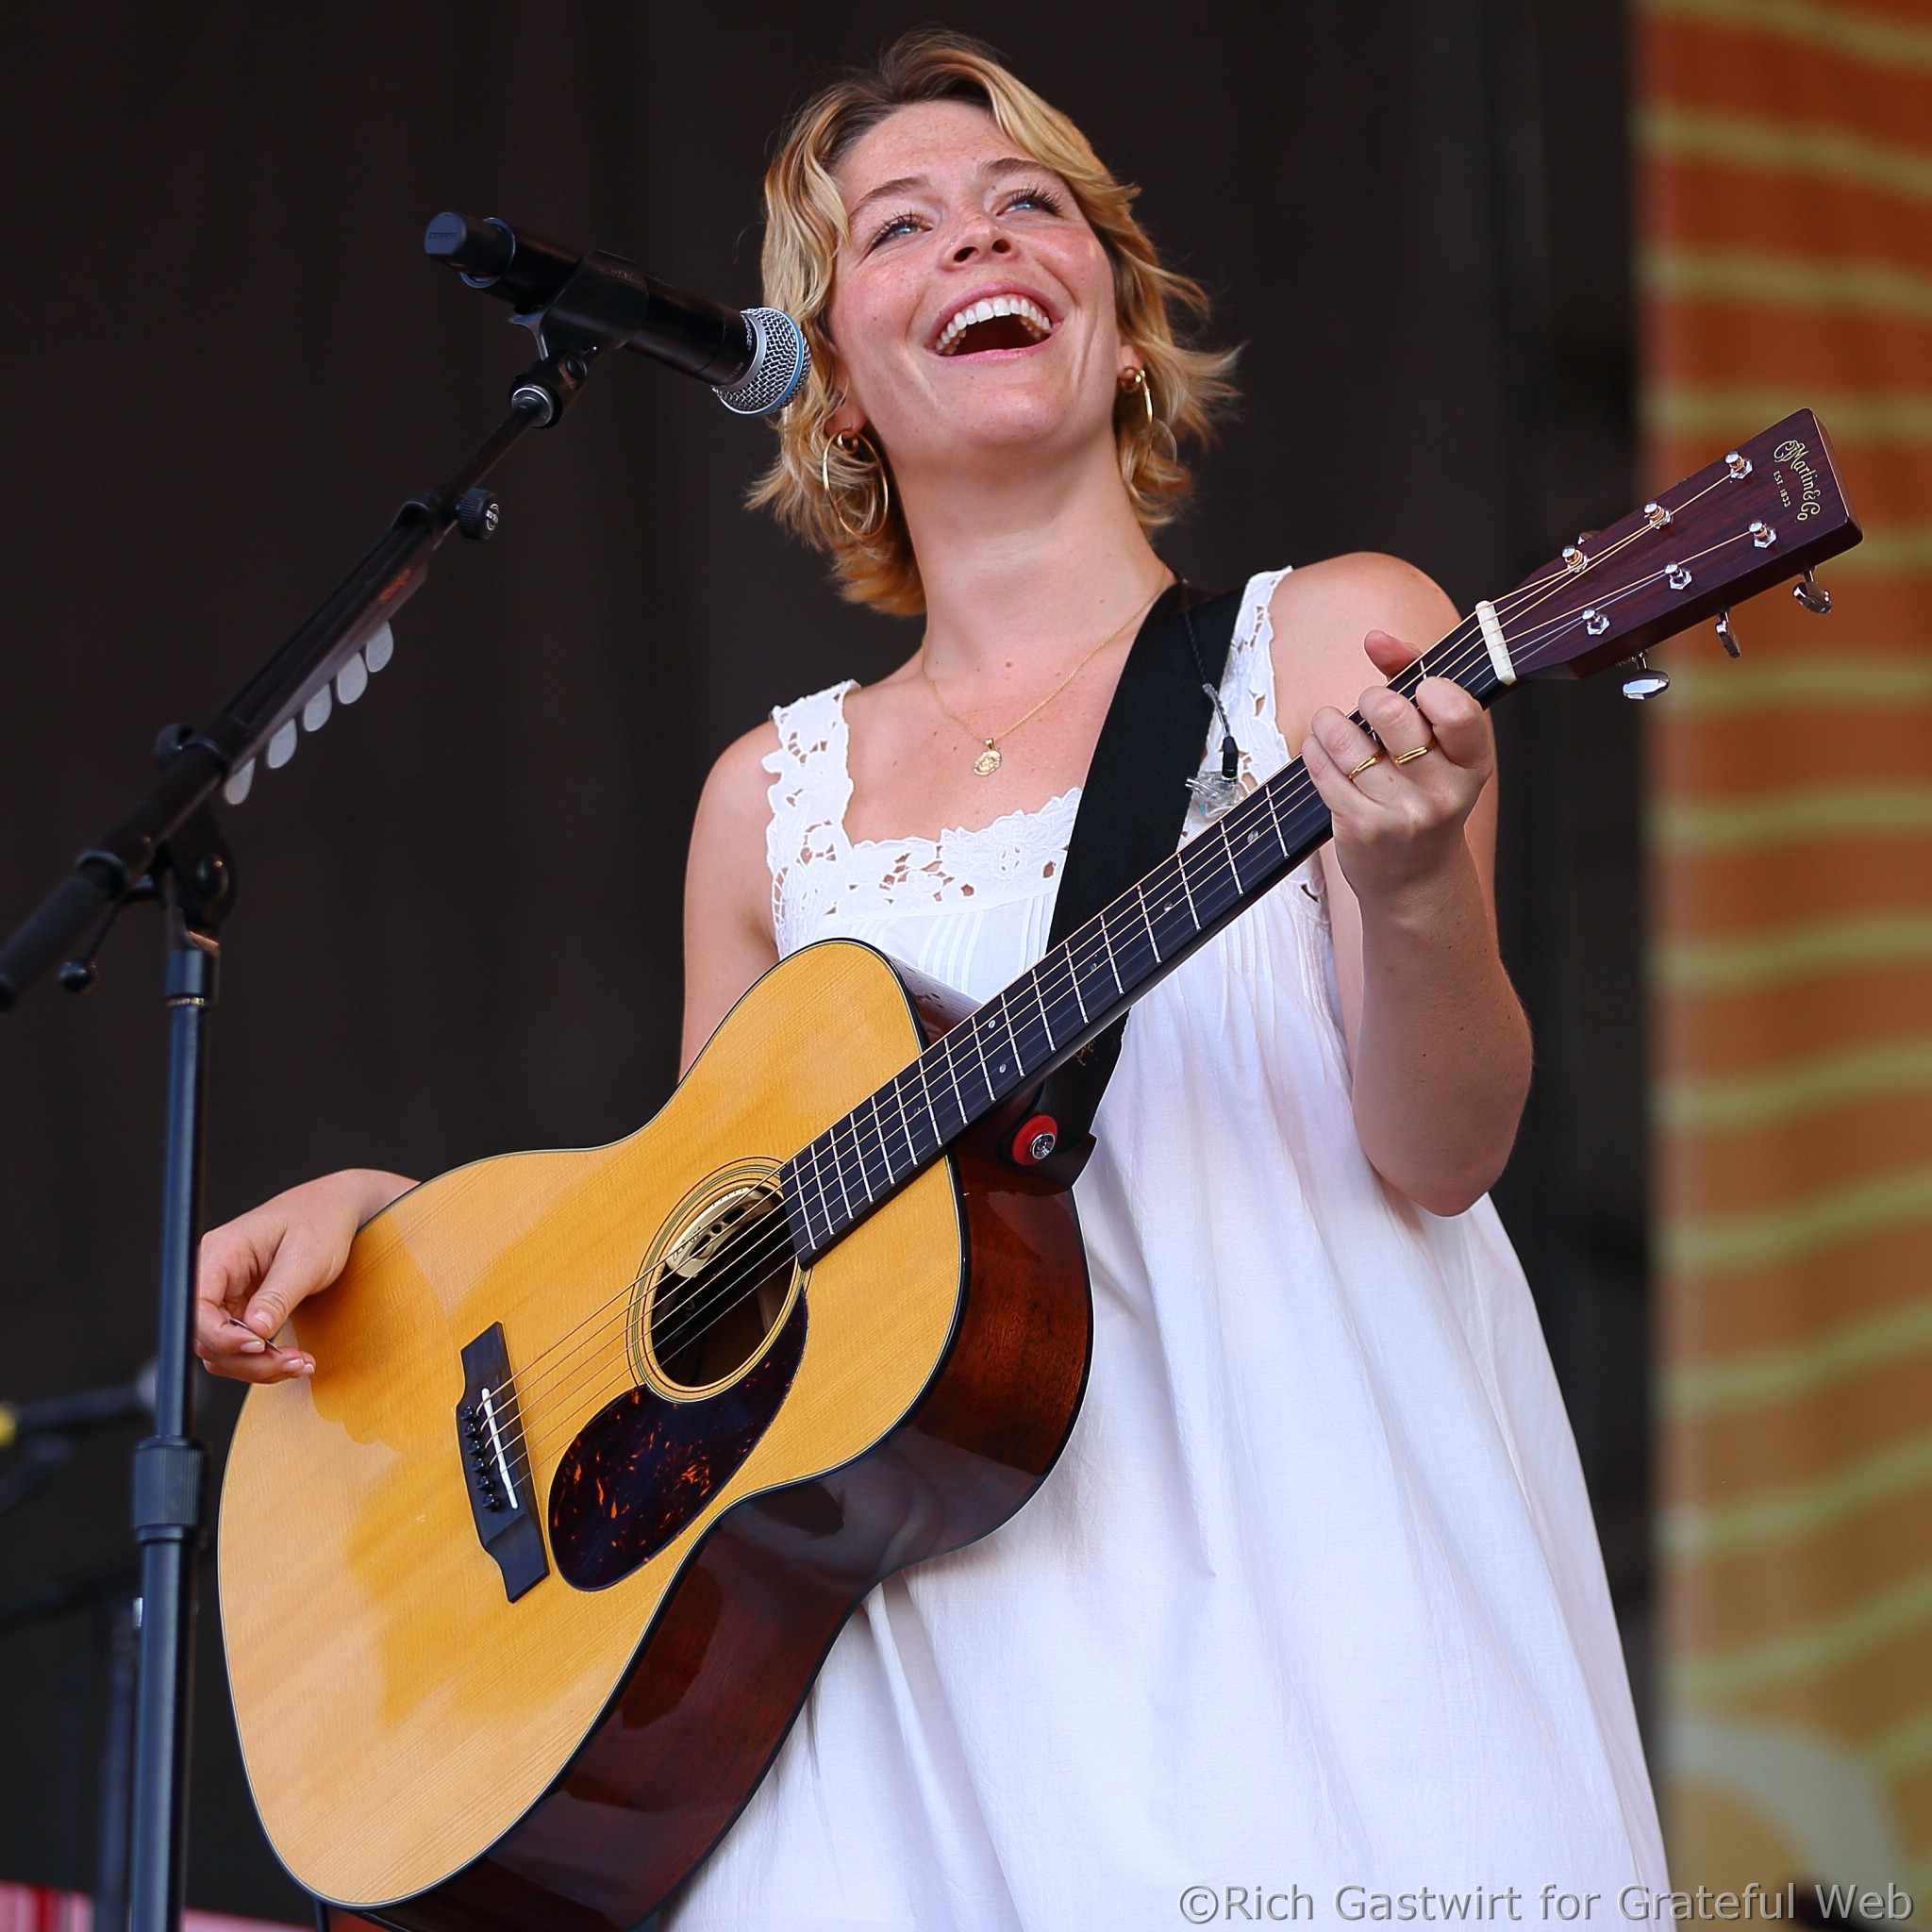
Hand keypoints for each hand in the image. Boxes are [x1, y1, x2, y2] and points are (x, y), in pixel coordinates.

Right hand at [195, 1169, 413, 1383]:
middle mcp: (215, 1274)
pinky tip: (293, 1359)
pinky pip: (239, 1345)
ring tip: (300, 1363)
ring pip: (221, 1348)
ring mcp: (226, 1294)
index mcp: (221, 1252)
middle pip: (206, 1335)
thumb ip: (278, 1296)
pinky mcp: (242, 1308)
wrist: (335, 1210)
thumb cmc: (320, 1222)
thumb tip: (255, 1331)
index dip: (220, 1335)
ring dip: (257, 1366)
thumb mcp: (305, 1258)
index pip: (196, 1305)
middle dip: (247, 1358)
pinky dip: (263, 1360)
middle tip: (293, 1362)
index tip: (259, 1345)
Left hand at [1300, 629, 1494, 909]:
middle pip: (1393, 714)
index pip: (1457, 710)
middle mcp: (1443, 791)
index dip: (1428, 687)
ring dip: (1331, 722)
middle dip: (1371, 698)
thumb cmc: (1426, 793)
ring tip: (1334, 726)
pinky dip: (1315, 749)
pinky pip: (1323, 770)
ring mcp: (1402, 814)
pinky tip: (1322, 749)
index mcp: (1473, 762)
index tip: (1417, 689)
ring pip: (1347, 740)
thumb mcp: (1440, 741)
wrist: (1415, 876)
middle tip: (1371, 707)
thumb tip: (1376, 637)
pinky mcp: (1361, 829)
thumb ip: (1415, 677)